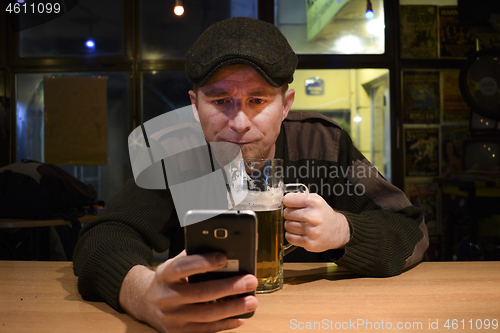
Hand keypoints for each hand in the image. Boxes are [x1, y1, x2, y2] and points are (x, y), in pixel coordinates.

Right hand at [119, 250, 257, 332]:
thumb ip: (193, 257)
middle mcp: (166, 298)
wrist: (145, 303)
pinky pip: (206, 330)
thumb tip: (223, 249)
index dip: (204, 262)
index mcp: (164, 275)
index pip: (183, 267)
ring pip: (207, 315)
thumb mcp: (173, 264)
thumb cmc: (168, 279)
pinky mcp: (179, 332)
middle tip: (250, 280)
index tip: (224, 258)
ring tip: (251, 300)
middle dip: (230, 287)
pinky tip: (240, 317)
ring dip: (233, 308)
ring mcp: (172, 318)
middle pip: (201, 293)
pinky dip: (225, 324)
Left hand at [283, 192, 350, 252]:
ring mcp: (311, 230)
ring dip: (290, 225)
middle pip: (286, 213)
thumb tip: (283, 200)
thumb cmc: (323, 214)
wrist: (337, 230)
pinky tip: (299, 232)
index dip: (287, 202)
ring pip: (287, 225)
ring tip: (300, 224)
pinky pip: (289, 237)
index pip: (288, 200)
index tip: (290, 204)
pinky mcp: (308, 242)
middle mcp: (313, 216)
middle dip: (289, 214)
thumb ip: (299, 197)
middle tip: (297, 215)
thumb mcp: (315, 200)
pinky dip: (291, 235)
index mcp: (313, 202)